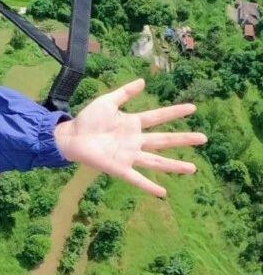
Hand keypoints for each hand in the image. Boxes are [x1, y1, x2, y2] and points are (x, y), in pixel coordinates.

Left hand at [53, 77, 204, 197]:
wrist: (70, 136)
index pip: (158, 117)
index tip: (193, 107)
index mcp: (133, 124)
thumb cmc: (88, 120)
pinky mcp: (119, 168)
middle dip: (184, 139)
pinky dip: (149, 186)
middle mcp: (135, 141)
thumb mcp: (107, 102)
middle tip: (204, 138)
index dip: (175, 112)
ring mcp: (129, 155)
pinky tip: (163, 192)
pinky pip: (137, 178)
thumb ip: (124, 93)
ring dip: (174, 166)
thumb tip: (143, 81)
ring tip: (193, 168)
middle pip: (164, 140)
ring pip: (156, 161)